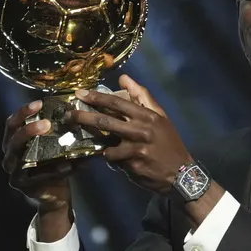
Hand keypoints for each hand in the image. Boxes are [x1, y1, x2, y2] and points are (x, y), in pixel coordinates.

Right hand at [1, 100, 75, 215]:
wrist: (55, 193)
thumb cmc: (52, 164)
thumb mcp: (52, 145)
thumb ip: (58, 131)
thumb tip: (79, 113)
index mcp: (13, 142)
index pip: (11, 123)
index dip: (22, 112)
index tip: (39, 103)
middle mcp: (10, 156)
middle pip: (13, 140)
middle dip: (28, 129)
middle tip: (46, 123)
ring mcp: (14, 173)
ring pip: (20, 159)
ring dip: (39, 150)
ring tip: (58, 145)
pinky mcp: (24, 186)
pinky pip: (38, 177)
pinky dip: (53, 171)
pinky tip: (67, 165)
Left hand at [64, 75, 192, 193]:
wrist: (181, 173)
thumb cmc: (168, 142)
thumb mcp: (160, 117)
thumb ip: (142, 96)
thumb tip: (124, 77)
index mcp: (147, 115)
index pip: (117, 102)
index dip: (96, 97)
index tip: (80, 94)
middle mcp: (140, 129)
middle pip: (105, 120)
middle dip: (84, 117)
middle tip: (69, 115)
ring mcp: (135, 148)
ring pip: (106, 143)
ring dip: (98, 142)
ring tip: (92, 141)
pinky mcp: (132, 165)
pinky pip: (113, 159)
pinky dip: (111, 158)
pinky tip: (116, 158)